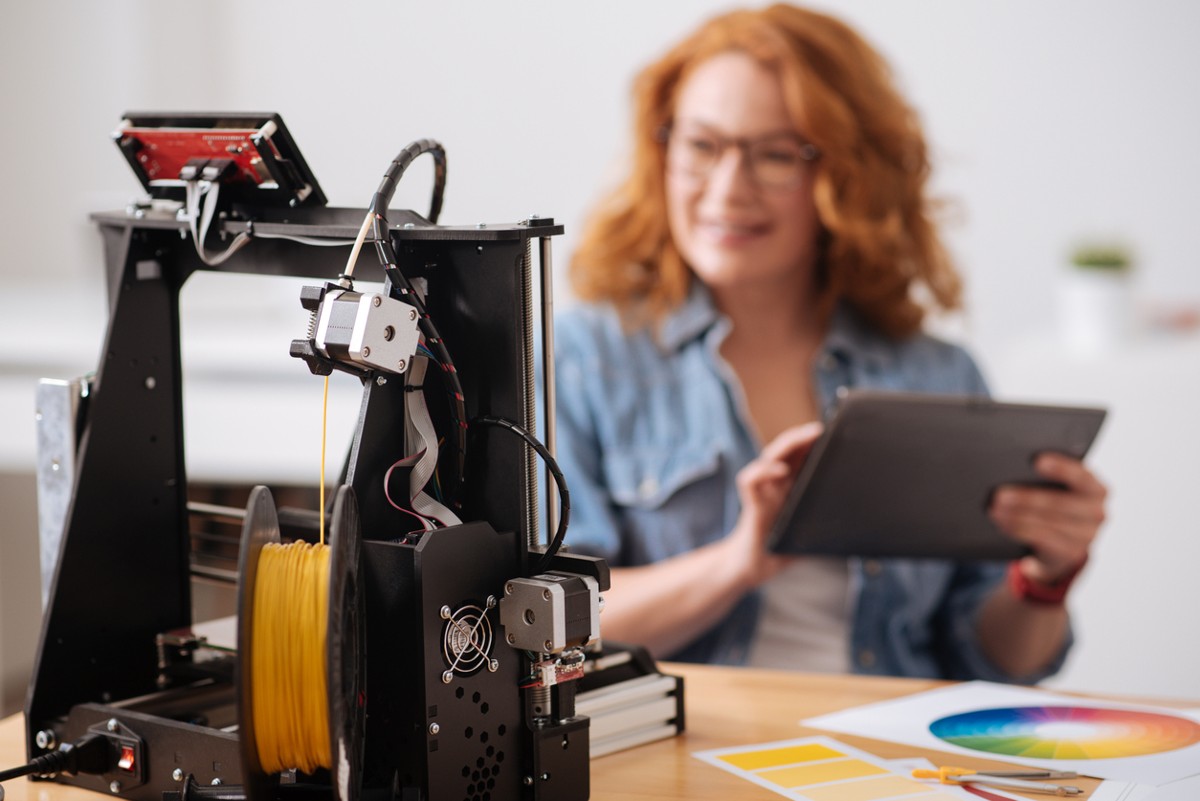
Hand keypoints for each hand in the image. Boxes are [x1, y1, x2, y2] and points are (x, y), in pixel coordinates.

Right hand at [726, 422, 823, 584]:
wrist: (752, 569)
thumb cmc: (781, 550)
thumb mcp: (811, 534)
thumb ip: (829, 526)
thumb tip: (865, 525)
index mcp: (790, 488)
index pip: (800, 457)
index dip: (813, 443)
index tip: (835, 433)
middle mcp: (774, 485)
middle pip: (785, 450)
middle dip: (802, 437)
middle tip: (822, 429)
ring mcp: (762, 493)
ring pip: (769, 457)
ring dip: (787, 444)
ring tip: (806, 437)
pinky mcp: (751, 506)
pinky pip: (750, 481)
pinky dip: (764, 471)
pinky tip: (779, 470)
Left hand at [989, 453, 1106, 583]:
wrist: (1062, 544)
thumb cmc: (1055, 506)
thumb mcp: (1057, 489)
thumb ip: (1044, 478)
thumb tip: (1014, 469)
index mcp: (1096, 489)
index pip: (1082, 476)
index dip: (1061, 468)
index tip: (1037, 461)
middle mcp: (1096, 512)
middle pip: (1060, 503)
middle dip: (1027, 498)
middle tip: (1000, 495)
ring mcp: (1087, 535)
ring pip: (1048, 524)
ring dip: (1017, 517)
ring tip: (995, 510)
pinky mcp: (1072, 552)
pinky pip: (1043, 540)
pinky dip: (1020, 530)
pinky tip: (1003, 524)